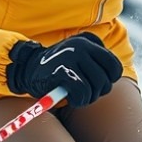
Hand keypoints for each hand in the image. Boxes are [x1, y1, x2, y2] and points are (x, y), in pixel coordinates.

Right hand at [6, 32, 122, 107]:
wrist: (27, 69)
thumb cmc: (58, 68)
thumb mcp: (79, 56)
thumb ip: (96, 61)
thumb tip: (113, 76)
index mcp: (88, 40)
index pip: (114, 66)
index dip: (109, 80)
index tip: (96, 82)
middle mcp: (81, 45)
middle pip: (107, 79)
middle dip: (98, 91)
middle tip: (85, 92)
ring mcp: (72, 56)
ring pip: (96, 87)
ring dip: (88, 98)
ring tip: (76, 94)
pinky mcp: (63, 70)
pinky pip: (83, 93)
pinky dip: (79, 100)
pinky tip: (70, 98)